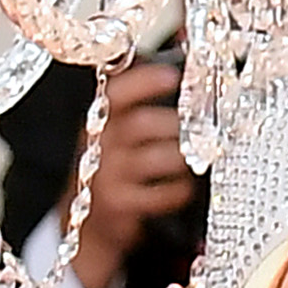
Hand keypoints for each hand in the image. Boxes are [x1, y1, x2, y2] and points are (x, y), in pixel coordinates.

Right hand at [62, 57, 195, 287]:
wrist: (89, 224)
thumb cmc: (115, 169)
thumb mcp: (116, 135)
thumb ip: (140, 104)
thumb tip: (179, 62)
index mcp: (99, 121)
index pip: (116, 93)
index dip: (143, 82)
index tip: (172, 75)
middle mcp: (99, 146)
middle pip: (139, 125)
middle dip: (174, 124)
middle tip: (199, 129)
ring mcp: (107, 178)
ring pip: (151, 159)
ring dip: (180, 157)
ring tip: (194, 158)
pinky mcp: (118, 206)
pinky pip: (157, 195)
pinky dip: (178, 190)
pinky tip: (185, 188)